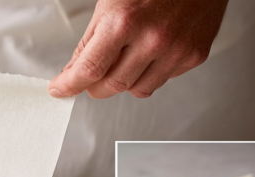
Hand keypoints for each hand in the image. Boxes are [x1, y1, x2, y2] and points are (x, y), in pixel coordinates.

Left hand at [48, 0, 227, 98]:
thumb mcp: (109, 4)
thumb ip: (89, 42)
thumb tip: (74, 72)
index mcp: (124, 22)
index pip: (89, 70)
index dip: (70, 85)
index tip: (60, 89)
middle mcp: (152, 38)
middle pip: (111, 86)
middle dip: (94, 87)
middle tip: (88, 80)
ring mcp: (176, 49)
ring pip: (137, 90)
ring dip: (123, 82)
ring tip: (124, 59)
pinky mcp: (194, 55)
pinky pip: (162, 80)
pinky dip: (149, 73)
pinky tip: (149, 53)